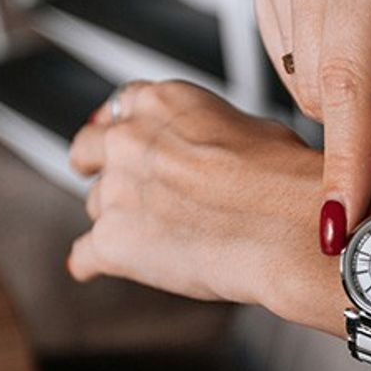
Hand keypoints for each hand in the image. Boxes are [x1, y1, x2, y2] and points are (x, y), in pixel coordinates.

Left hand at [66, 80, 324, 309]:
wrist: (286, 226)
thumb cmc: (284, 180)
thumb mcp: (252, 129)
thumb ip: (210, 134)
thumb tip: (212, 149)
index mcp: (163, 103)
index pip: (121, 107)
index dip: (120, 128)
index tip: (119, 140)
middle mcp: (129, 140)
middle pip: (88, 149)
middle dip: (97, 166)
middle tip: (116, 184)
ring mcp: (116, 191)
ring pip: (97, 205)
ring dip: (119, 219)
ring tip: (159, 238)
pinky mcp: (112, 242)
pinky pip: (85, 255)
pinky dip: (95, 263)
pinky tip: (100, 268)